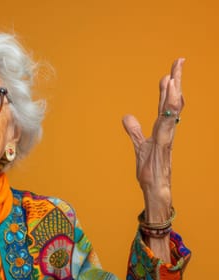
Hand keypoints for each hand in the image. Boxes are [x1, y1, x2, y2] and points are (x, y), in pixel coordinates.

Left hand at [123, 58, 184, 223]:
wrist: (155, 191)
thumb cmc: (150, 171)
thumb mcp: (139, 146)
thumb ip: (134, 131)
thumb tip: (127, 116)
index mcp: (162, 129)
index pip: (166, 104)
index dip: (169, 87)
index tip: (171, 70)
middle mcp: (167, 131)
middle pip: (173, 102)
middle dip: (176, 82)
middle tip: (179, 61)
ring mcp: (167, 139)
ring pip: (172, 113)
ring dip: (173, 94)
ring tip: (174, 76)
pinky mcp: (163, 149)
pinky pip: (167, 128)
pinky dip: (169, 115)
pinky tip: (170, 104)